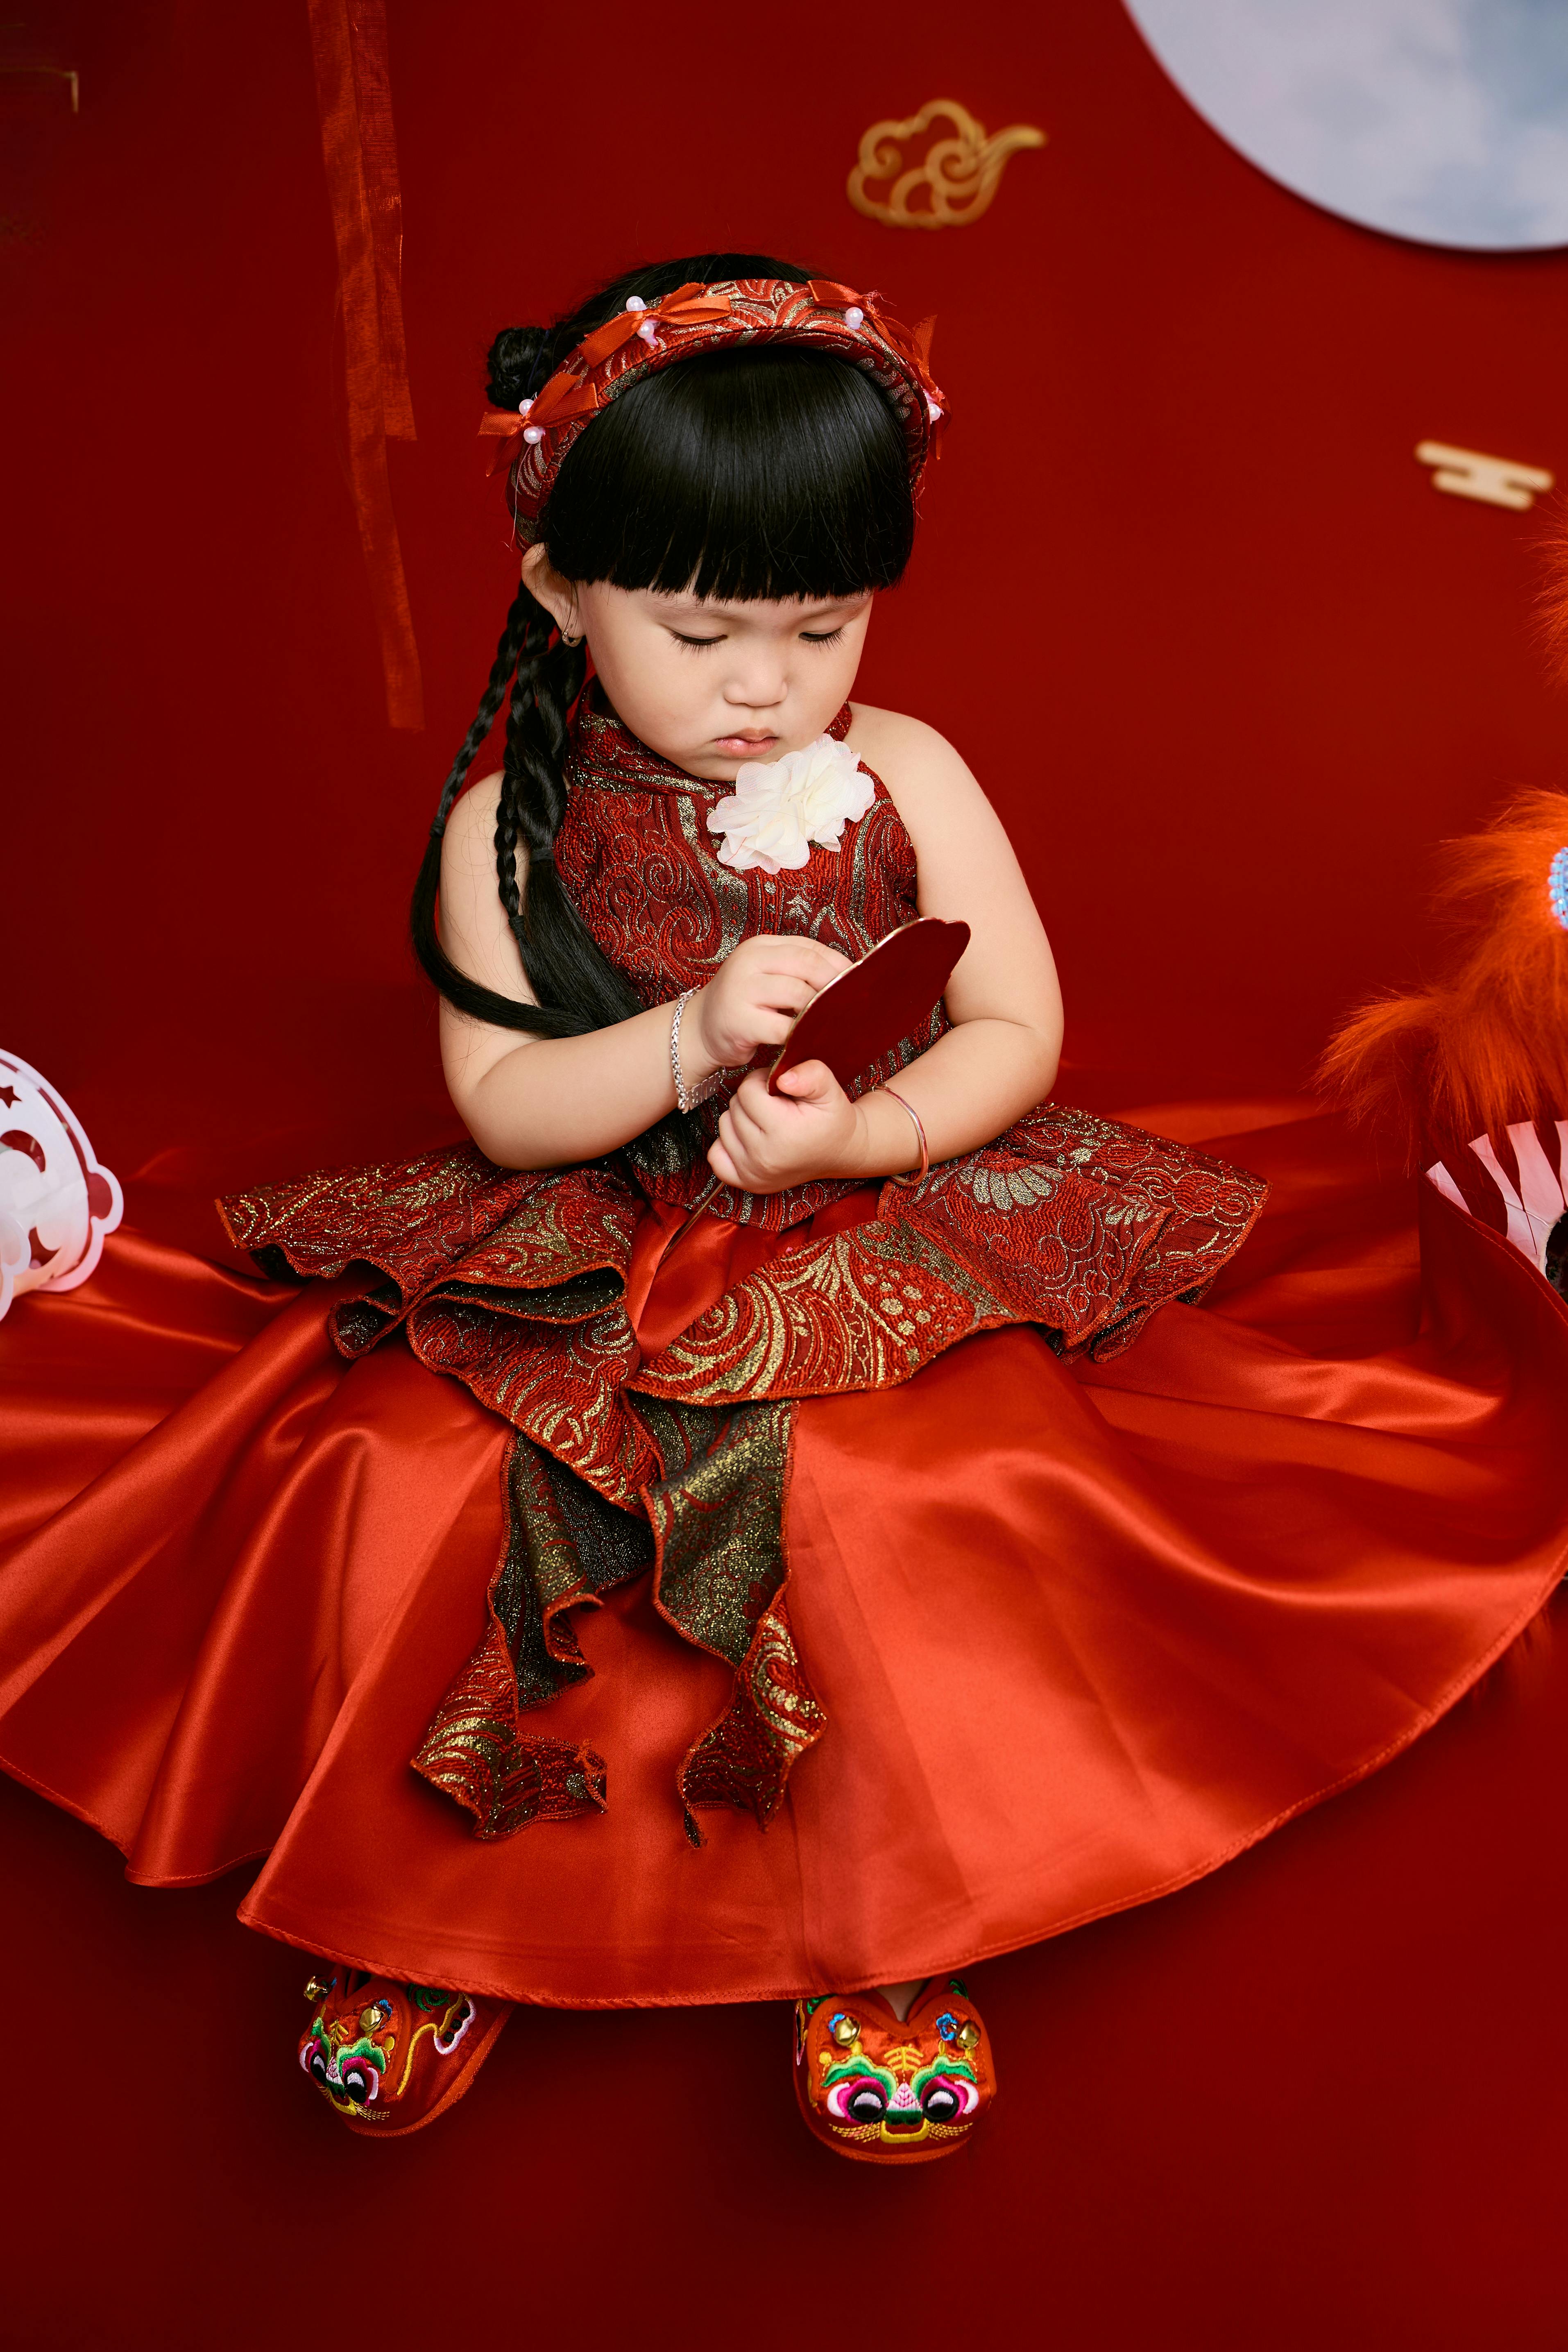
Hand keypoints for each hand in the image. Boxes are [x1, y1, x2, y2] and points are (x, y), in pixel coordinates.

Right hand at [689, 935, 851, 1071]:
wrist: (699, 1030)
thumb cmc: (744, 1006)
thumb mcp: (768, 978)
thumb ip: (799, 973)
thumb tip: (848, 980)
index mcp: (761, 946)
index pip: (810, 948)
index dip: (838, 965)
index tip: (858, 984)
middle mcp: (750, 961)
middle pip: (808, 966)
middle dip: (835, 986)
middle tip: (854, 1006)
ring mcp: (742, 989)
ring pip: (798, 995)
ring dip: (821, 1012)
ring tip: (837, 1025)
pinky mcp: (739, 1021)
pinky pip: (782, 1028)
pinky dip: (802, 1036)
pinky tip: (811, 1043)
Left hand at [707, 1062, 863, 1193]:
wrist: (839, 1152)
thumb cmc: (832, 1118)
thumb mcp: (829, 1089)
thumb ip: (811, 1074)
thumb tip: (782, 1078)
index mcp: (784, 1133)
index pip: (748, 1091)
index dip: (762, 1081)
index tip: (779, 1087)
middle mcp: (765, 1158)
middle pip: (735, 1108)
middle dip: (753, 1099)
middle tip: (777, 1105)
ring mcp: (754, 1174)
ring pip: (724, 1126)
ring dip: (741, 1118)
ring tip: (767, 1120)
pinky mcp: (747, 1183)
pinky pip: (716, 1155)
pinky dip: (728, 1142)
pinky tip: (750, 1138)